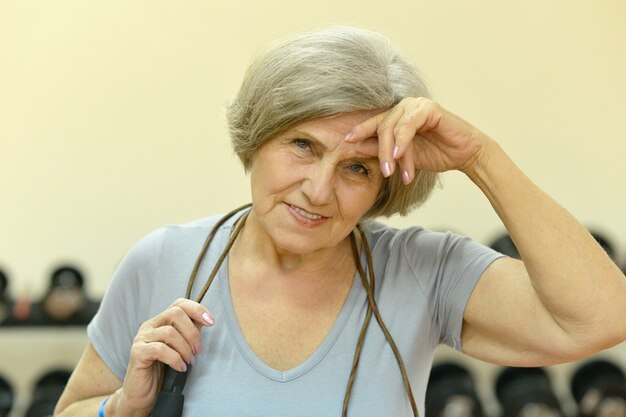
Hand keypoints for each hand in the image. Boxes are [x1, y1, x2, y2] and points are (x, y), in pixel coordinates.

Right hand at [119, 298, 214, 412]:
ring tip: (190, 362)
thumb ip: (189, 333)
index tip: (211, 322)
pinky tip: (180, 368)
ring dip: (185, 348)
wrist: (143, 396)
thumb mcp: (180, 348)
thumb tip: (206, 320)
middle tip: (198, 351)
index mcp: (160, 321)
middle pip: (175, 313)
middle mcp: (149, 326)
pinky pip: (159, 349)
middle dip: (192, 332)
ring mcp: (141, 338)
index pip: (179, 303)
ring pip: (169, 332)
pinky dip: (175, 358)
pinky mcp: (137, 353)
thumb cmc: (163, 371)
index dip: (197, 309)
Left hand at [346, 98, 487, 182]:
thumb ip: (383, 150)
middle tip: (383, 172)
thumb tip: (357, 147)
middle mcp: (404, 107)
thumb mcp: (404, 156)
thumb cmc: (436, 153)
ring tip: (392, 170)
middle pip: (381, 126)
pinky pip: (409, 124)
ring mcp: (416, 105)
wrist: (464, 154)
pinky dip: (403, 140)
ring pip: (393, 127)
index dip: (360, 132)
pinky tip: (400, 154)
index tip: (345, 143)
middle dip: (379, 151)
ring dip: (391, 151)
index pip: (374, 123)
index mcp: (397, 116)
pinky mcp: (429, 108)